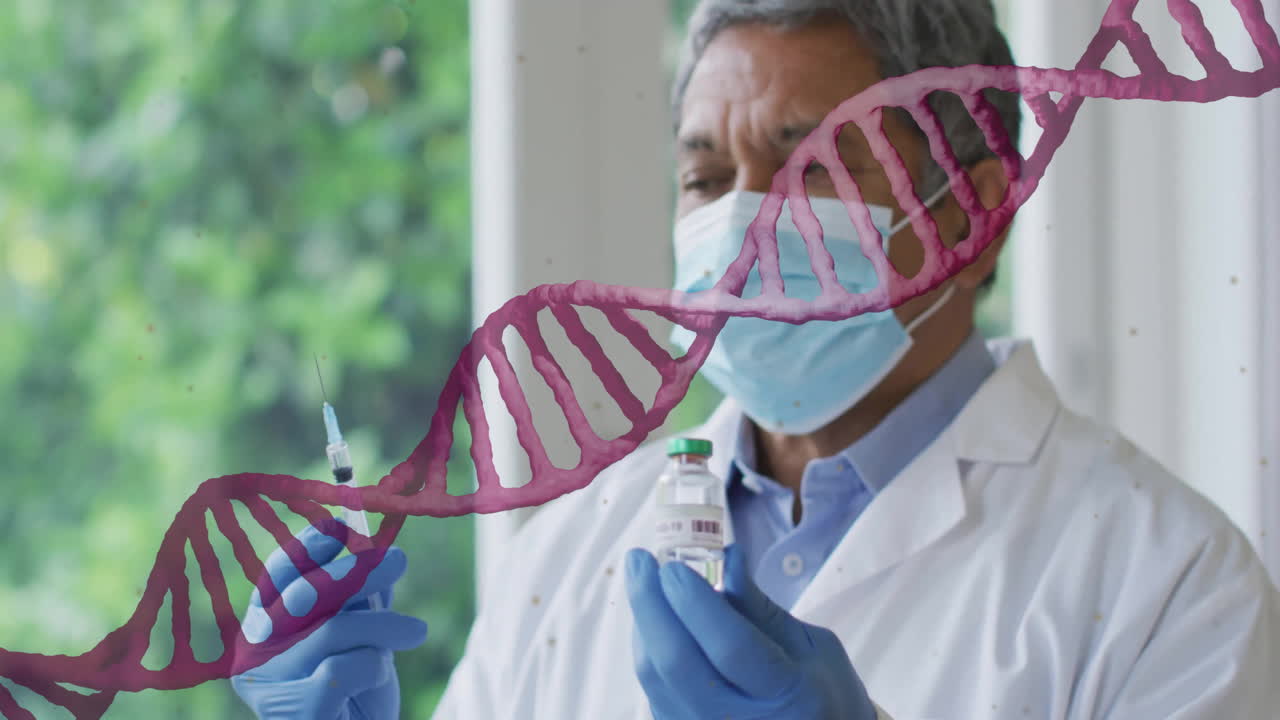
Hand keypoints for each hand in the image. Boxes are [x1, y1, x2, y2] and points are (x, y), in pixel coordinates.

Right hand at [231, 519, 427, 719]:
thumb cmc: (356, 687)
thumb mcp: (357, 631)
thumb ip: (354, 593)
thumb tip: (369, 542)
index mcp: (264, 623)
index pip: (278, 574)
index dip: (309, 546)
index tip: (343, 527)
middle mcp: (254, 652)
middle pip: (305, 594)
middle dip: (357, 572)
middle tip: (399, 561)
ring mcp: (268, 686)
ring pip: (331, 629)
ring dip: (383, 626)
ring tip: (414, 630)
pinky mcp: (292, 713)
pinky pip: (342, 670)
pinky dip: (372, 667)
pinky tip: (378, 677)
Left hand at [625, 544, 876, 719]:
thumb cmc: (825, 692)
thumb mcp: (813, 646)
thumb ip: (761, 608)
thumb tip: (725, 559)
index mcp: (788, 695)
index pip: (731, 646)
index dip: (696, 602)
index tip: (671, 564)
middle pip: (678, 663)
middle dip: (650, 605)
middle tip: (639, 560)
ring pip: (656, 680)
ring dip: (643, 626)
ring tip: (644, 585)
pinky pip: (655, 694)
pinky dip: (647, 652)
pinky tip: (652, 624)